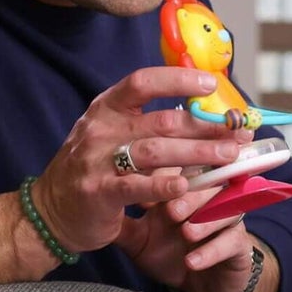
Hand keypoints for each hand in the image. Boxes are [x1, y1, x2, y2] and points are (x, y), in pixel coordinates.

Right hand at [27, 68, 250, 256]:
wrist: (52, 211)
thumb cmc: (97, 167)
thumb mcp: (117, 135)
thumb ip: (155, 123)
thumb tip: (211, 114)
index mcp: (108, 108)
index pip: (143, 82)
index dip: (178, 80)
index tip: (211, 83)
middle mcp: (102, 129)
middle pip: (162, 122)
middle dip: (206, 127)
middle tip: (238, 133)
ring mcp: (97, 160)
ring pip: (156, 151)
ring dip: (197, 153)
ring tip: (229, 157)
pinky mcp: (98, 192)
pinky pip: (136, 186)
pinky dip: (163, 184)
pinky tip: (186, 185)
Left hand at [111, 183, 259, 291]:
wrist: (199, 288)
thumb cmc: (169, 257)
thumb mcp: (138, 239)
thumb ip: (120, 220)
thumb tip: (92, 202)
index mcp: (185, 193)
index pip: (183, 172)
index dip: (172, 171)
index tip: (151, 177)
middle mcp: (210, 203)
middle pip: (210, 186)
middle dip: (191, 196)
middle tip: (172, 211)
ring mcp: (228, 223)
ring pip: (226, 211)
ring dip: (205, 222)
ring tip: (187, 232)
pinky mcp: (240, 247)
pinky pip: (232, 243)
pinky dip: (211, 252)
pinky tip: (192, 262)